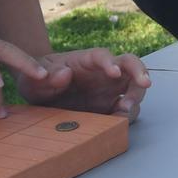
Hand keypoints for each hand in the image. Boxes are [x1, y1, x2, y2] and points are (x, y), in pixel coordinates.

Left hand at [18, 48, 152, 121]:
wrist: (39, 93)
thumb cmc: (37, 80)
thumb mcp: (33, 78)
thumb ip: (45, 76)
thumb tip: (64, 74)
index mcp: (85, 60)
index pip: (102, 55)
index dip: (110, 62)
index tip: (113, 72)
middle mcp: (103, 72)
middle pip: (131, 64)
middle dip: (140, 72)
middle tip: (144, 85)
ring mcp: (109, 88)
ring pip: (134, 87)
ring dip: (135, 98)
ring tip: (124, 111)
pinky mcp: (111, 105)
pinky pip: (127, 108)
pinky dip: (128, 115)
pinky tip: (118, 122)